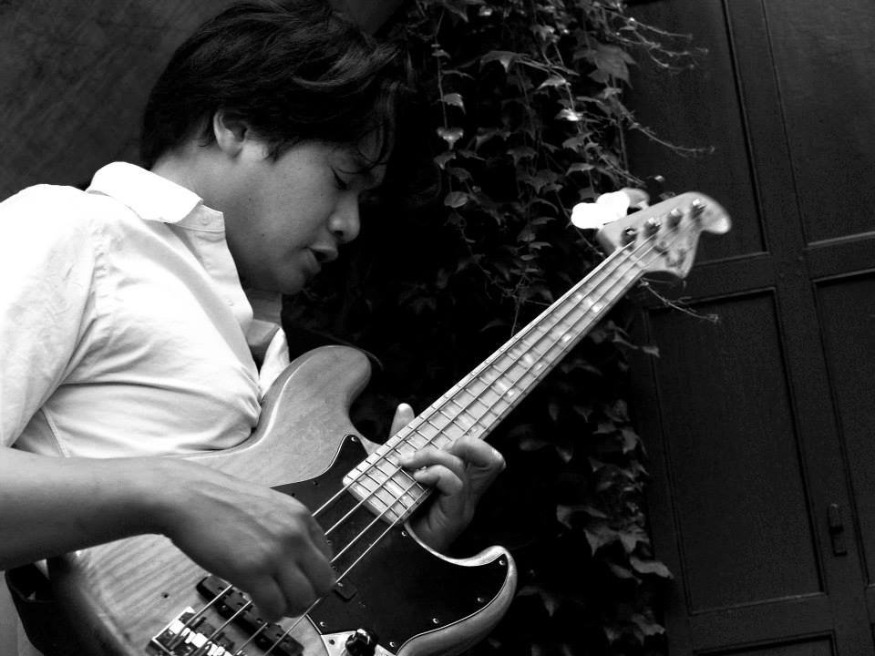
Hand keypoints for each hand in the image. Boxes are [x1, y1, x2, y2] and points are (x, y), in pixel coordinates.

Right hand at [156, 460, 335, 620]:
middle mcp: (294, 534)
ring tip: (276, 606)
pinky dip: (271, 614)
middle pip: (324, 582)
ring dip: (291, 609)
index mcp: (300, 516)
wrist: (189, 497)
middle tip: (291, 601)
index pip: (327, 557)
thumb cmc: (219, 501)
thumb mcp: (268, 505)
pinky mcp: (252, 571)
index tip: (300, 582)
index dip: (313, 575)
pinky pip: (275, 607)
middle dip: (309, 597)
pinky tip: (261, 608)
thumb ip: (286, 527)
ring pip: (304, 599)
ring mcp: (275, 553)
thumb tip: (295, 555)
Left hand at [388, 404, 505, 551]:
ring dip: (435, 455)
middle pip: (490, 456)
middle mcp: (466, 490)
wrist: (388, 549)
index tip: (453, 417)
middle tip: (427, 449)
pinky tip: (417, 478)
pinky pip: (455, 483)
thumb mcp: (392, 465)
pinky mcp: (455, 515)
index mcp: (457, 477)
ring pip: (466, 465)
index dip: (474, 435)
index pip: (482, 451)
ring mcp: (463, 504)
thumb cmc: (392, 509)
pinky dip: (436, 473)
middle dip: (464, 441)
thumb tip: (406, 409)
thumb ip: (401, 438)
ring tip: (411, 464)